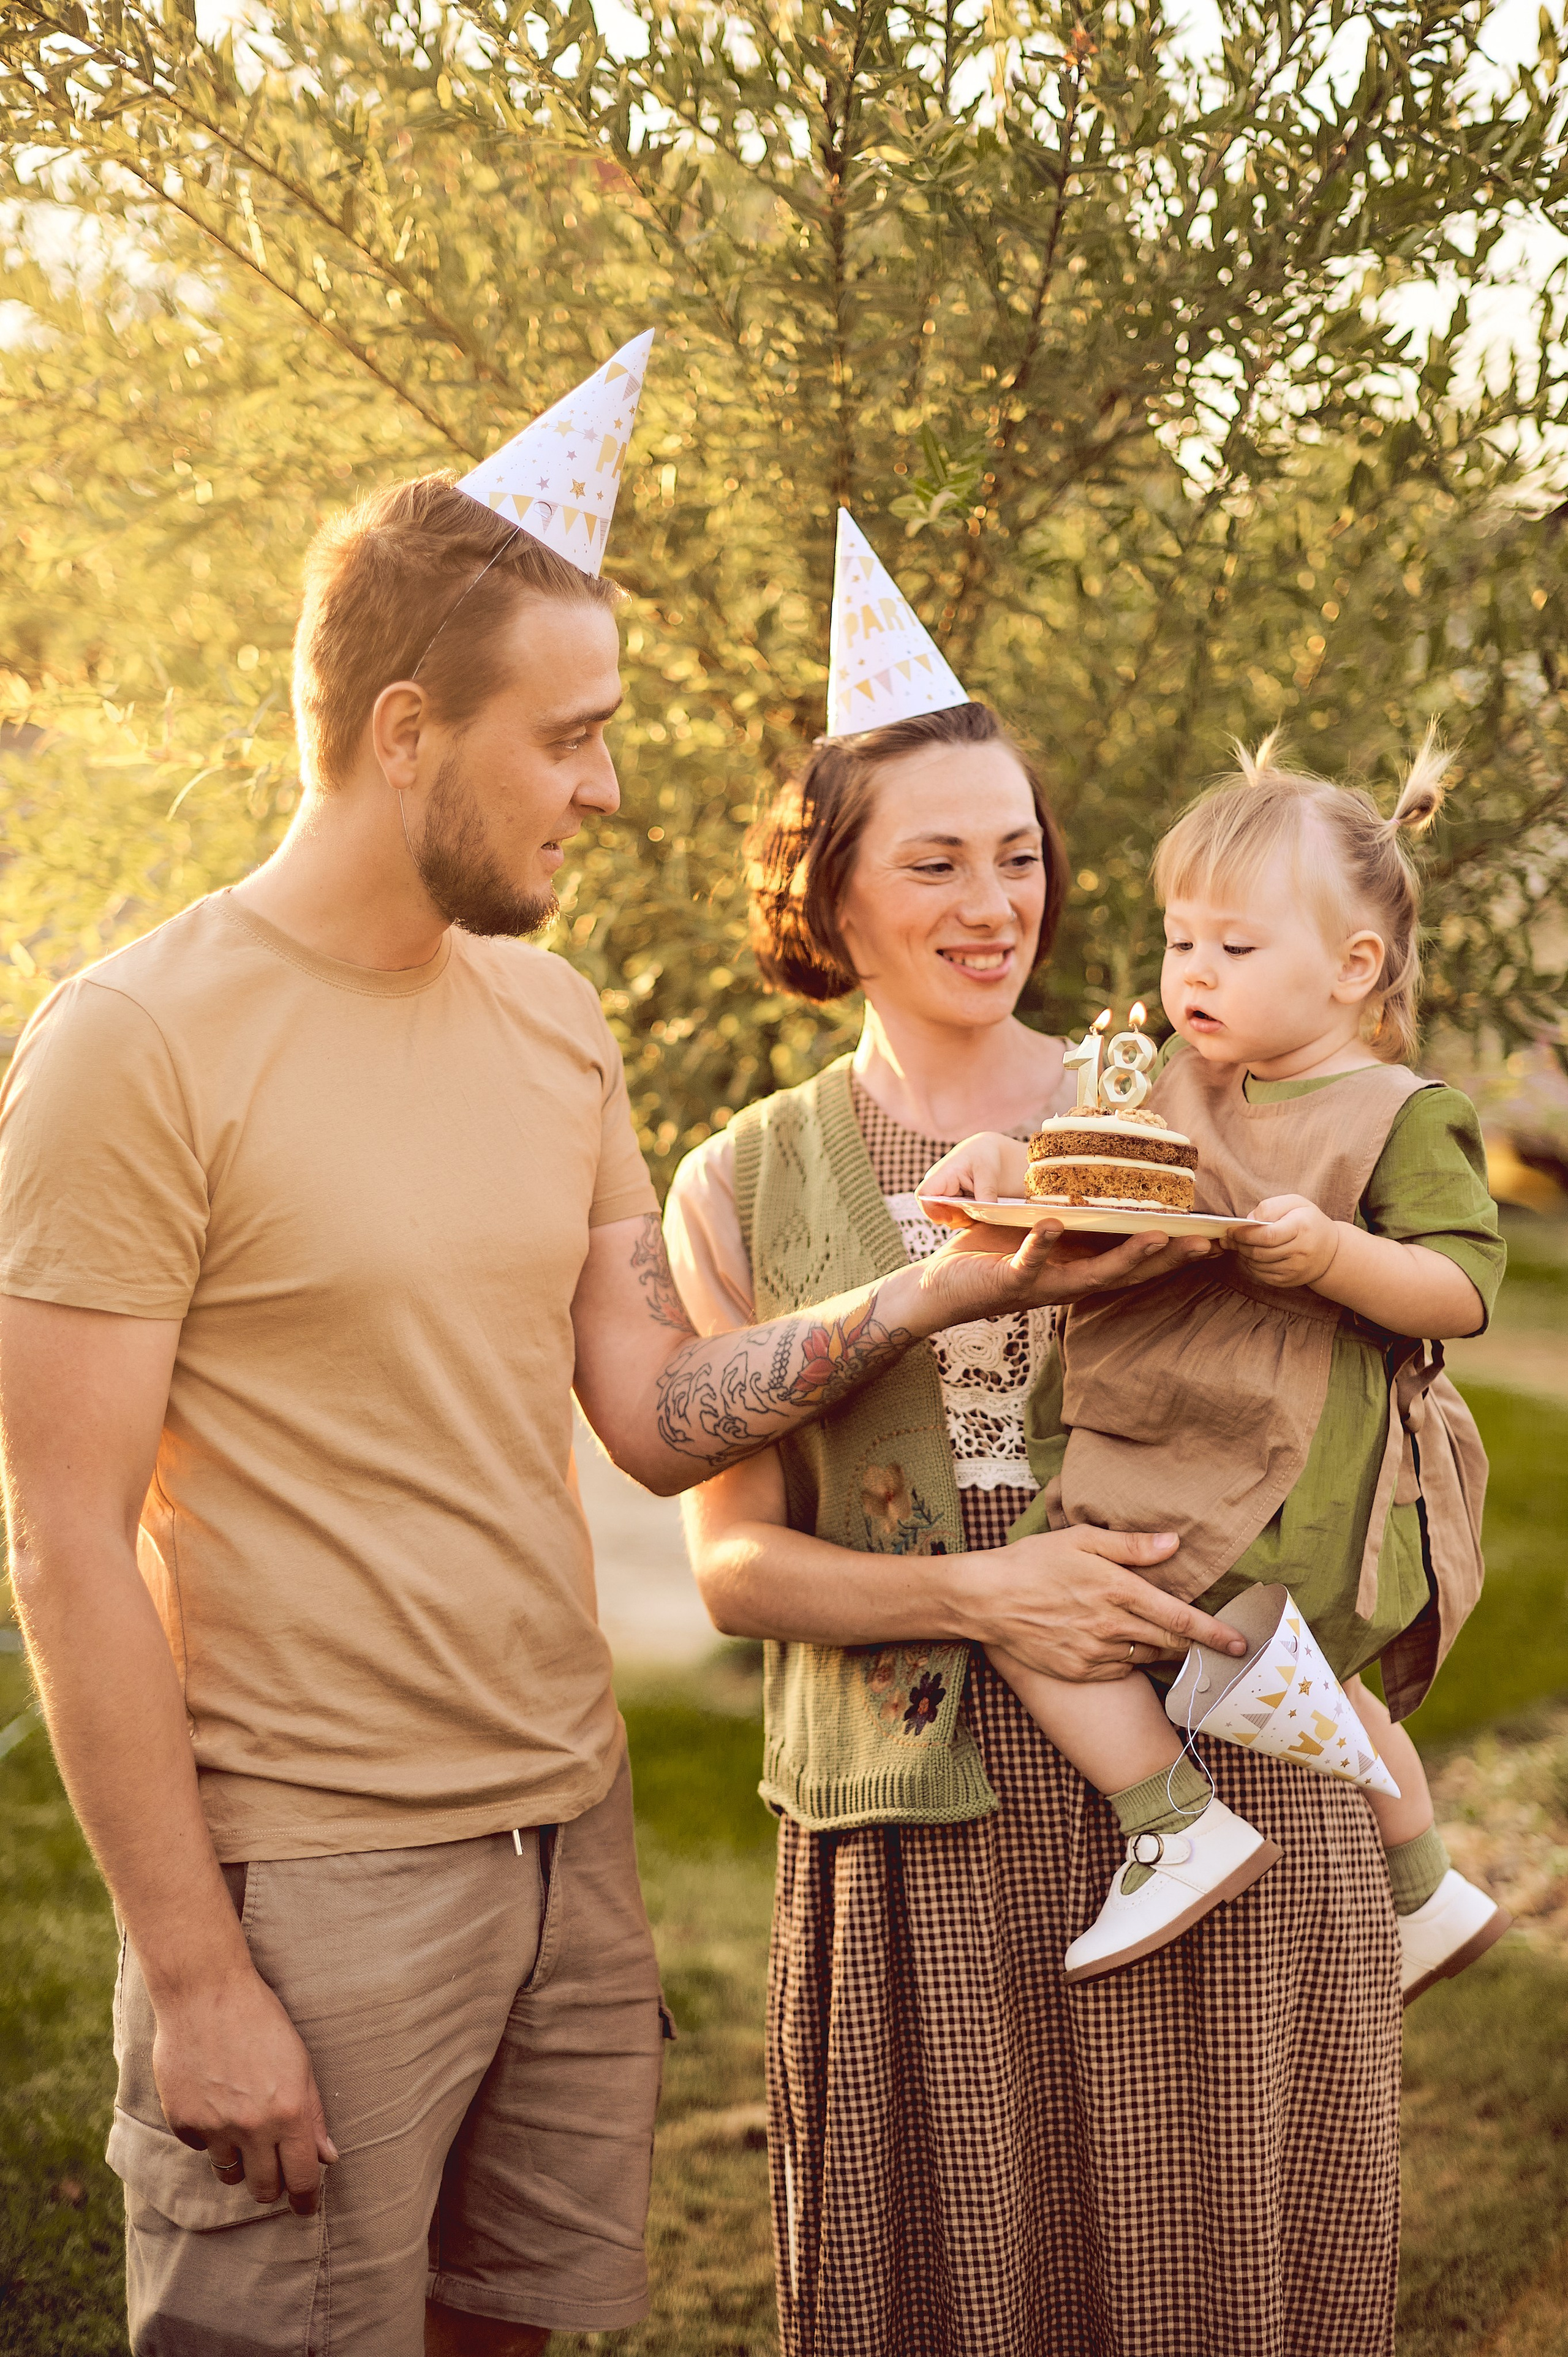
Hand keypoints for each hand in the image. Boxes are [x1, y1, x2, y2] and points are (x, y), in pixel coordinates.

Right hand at [153, 1965, 337, 2213]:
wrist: (204, 1993)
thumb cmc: (260, 2020)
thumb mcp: (300, 2061)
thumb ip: (313, 2113)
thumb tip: (326, 2157)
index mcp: (289, 2112)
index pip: (302, 2177)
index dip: (306, 2200)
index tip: (306, 2209)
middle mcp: (252, 2127)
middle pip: (264, 2188)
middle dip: (273, 2188)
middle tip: (274, 2178)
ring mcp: (214, 2127)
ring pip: (230, 2173)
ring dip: (240, 2161)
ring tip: (242, 2129)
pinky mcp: (183, 2121)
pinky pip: (200, 2146)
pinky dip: (209, 2133)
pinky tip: (212, 2100)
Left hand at [912, 1208, 1212, 1324]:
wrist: (940, 1288)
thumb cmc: (992, 1254)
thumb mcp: (1040, 1234)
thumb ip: (1070, 1218)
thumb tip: (1101, 1182)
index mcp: (1080, 1269)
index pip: (1135, 1264)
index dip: (1173, 1254)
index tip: (1212, 1239)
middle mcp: (1070, 1282)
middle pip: (1128, 1272)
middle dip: (1167, 1258)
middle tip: (1204, 1242)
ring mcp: (1043, 1284)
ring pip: (1092, 1273)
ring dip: (1124, 1256)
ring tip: (1153, 1235)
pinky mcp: (1009, 1280)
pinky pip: (1029, 1262)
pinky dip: (1042, 1244)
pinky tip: (1054, 1224)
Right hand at [918, 1131, 1028, 1215]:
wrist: (986, 1151)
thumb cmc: (983, 1155)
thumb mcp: (988, 1171)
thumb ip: (986, 1192)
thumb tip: (986, 1215)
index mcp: (943, 1174)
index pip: (924, 1194)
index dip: (930, 1210)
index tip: (948, 1219)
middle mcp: (939, 1186)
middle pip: (934, 1210)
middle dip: (952, 1219)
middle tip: (972, 1218)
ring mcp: (945, 1195)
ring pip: (945, 1216)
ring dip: (961, 1220)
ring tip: (978, 1215)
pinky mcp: (953, 1201)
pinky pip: (955, 1216)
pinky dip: (966, 1219)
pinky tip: (978, 1215)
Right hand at [953, 1524, 1249, 1681]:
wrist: (986, 1599)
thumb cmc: (1032, 1561)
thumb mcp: (1080, 1539)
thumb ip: (1131, 1545)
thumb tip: (1174, 1543)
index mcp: (1117, 1589)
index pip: (1179, 1617)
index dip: (1214, 1632)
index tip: (1240, 1643)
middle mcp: (1111, 1625)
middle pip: (1169, 1642)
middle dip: (1196, 1645)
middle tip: (1216, 1646)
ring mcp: (1094, 1653)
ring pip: (1145, 1656)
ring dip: (1159, 1649)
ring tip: (1161, 1638)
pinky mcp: (1078, 1671)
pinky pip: (1118, 1669)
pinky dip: (1127, 1658)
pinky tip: (1117, 1642)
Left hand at [1232, 1193, 1340, 1289]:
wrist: (1331, 1250)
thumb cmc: (1308, 1221)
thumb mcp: (1295, 1203)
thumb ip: (1270, 1207)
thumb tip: (1248, 1221)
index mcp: (1301, 1228)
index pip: (1267, 1235)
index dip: (1245, 1234)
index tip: (1231, 1230)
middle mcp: (1300, 1251)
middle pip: (1260, 1252)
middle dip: (1239, 1245)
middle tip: (1228, 1238)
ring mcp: (1296, 1269)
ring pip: (1258, 1265)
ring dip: (1243, 1255)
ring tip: (1237, 1245)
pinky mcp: (1289, 1281)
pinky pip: (1262, 1275)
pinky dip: (1251, 1265)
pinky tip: (1249, 1256)